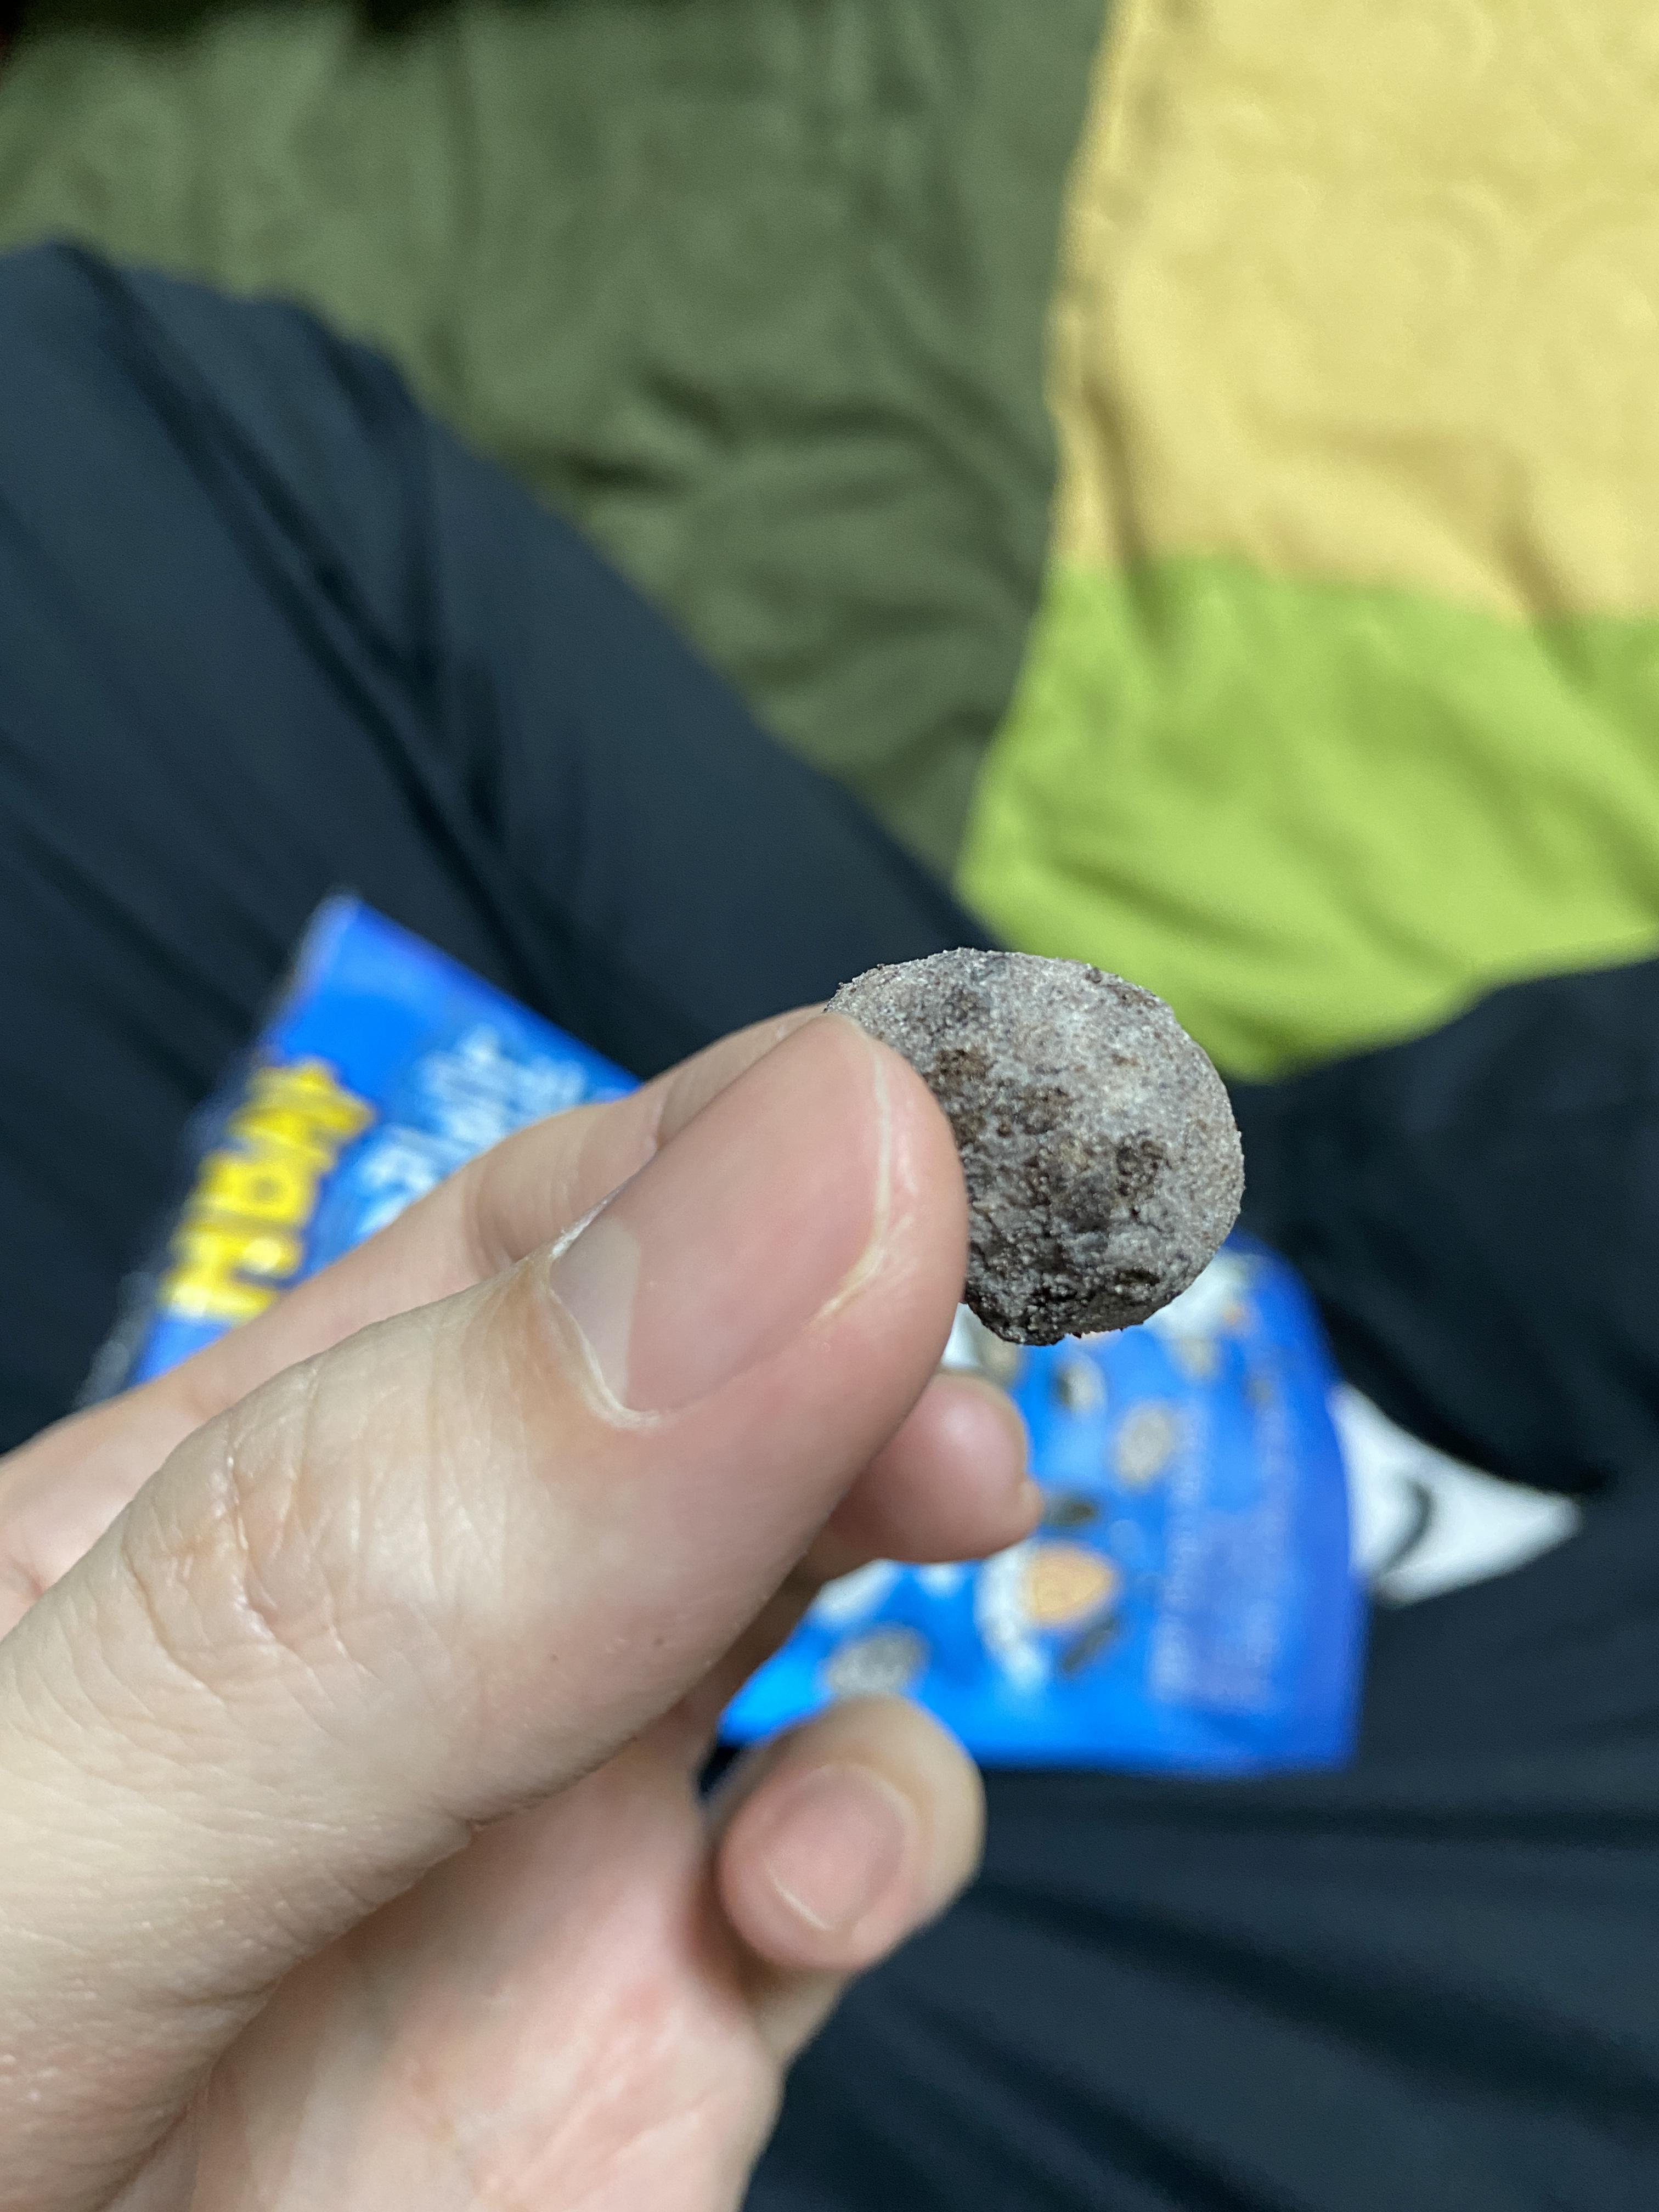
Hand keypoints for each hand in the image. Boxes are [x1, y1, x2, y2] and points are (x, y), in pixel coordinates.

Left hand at [0, 1011, 1032, 2211]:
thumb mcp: (59, 1826)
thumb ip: (395, 1550)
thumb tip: (822, 1178)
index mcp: (217, 1504)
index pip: (526, 1226)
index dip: (736, 1133)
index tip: (922, 1102)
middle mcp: (409, 1645)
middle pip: (703, 1377)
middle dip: (861, 1299)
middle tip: (984, 1283)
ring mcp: (543, 1844)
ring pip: (803, 1592)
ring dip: (907, 1508)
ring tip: (952, 1492)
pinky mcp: (642, 2052)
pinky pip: (828, 1875)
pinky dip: (891, 1831)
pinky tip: (825, 1870)